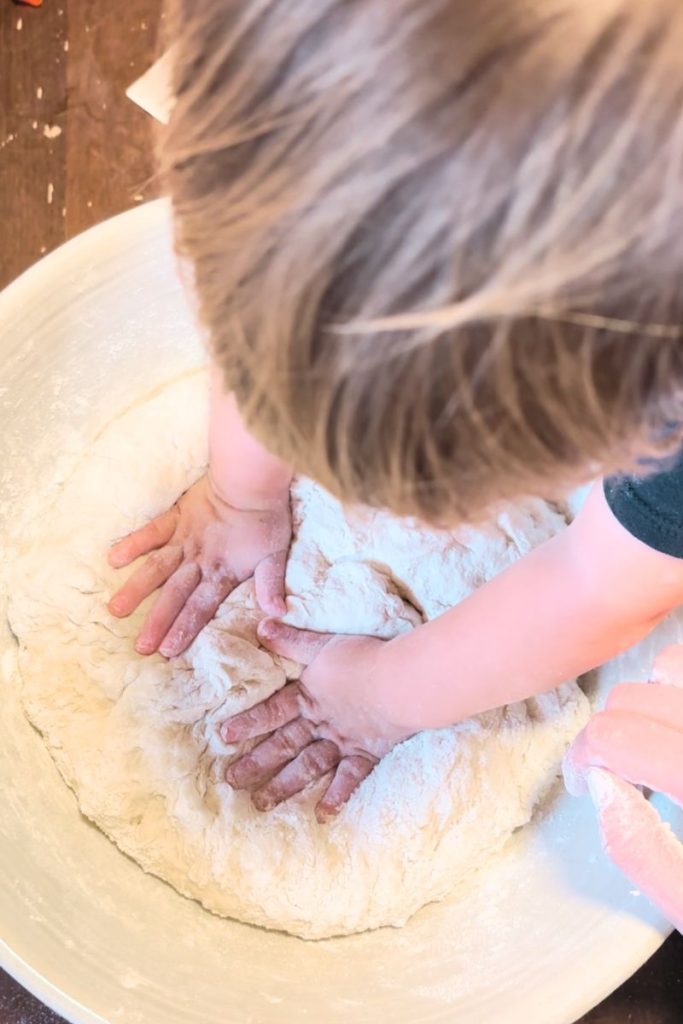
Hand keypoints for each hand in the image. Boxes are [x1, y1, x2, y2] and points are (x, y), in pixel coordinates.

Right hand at [107, 474, 290, 656]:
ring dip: (137, 590)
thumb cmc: (266, 519)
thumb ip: (270, 585)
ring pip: (157, 568)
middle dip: (158, 622)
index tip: (168, 650)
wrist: (250, 479)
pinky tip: (113, 558)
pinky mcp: (175, 518)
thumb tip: (276, 614)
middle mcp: (198, 560)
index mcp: (222, 572)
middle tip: (141, 647)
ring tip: (117, 609)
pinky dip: (133, 544)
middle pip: (175, 595)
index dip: (185, 628)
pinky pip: (151, 532)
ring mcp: (183, 539)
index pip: (201, 606)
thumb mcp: (276, 555)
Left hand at [220, 620, 412, 821]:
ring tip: (261, 804)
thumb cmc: (363, 658)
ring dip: (283, 786)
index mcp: (308, 696)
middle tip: (231, 781)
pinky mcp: (366, 753)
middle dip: (256, 763)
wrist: (399, 681)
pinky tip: (322, 815)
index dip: (248, 722)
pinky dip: (336, 797)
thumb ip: (292, 641)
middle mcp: (320, 722)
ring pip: (307, 766)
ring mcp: (342, 741)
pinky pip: (349, 779)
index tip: (224, 736)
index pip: (272, 711)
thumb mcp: (323, 645)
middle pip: (283, 744)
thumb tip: (261, 626)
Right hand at [563, 644, 682, 931]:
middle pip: (637, 696)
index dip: (586, 755)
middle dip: (614, 731)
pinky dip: (682, 690)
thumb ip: (642, 850)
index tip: (590, 777)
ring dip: (655, 696)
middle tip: (624, 768)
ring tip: (664, 739)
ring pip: (674, 663)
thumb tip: (604, 789)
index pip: (617, 737)